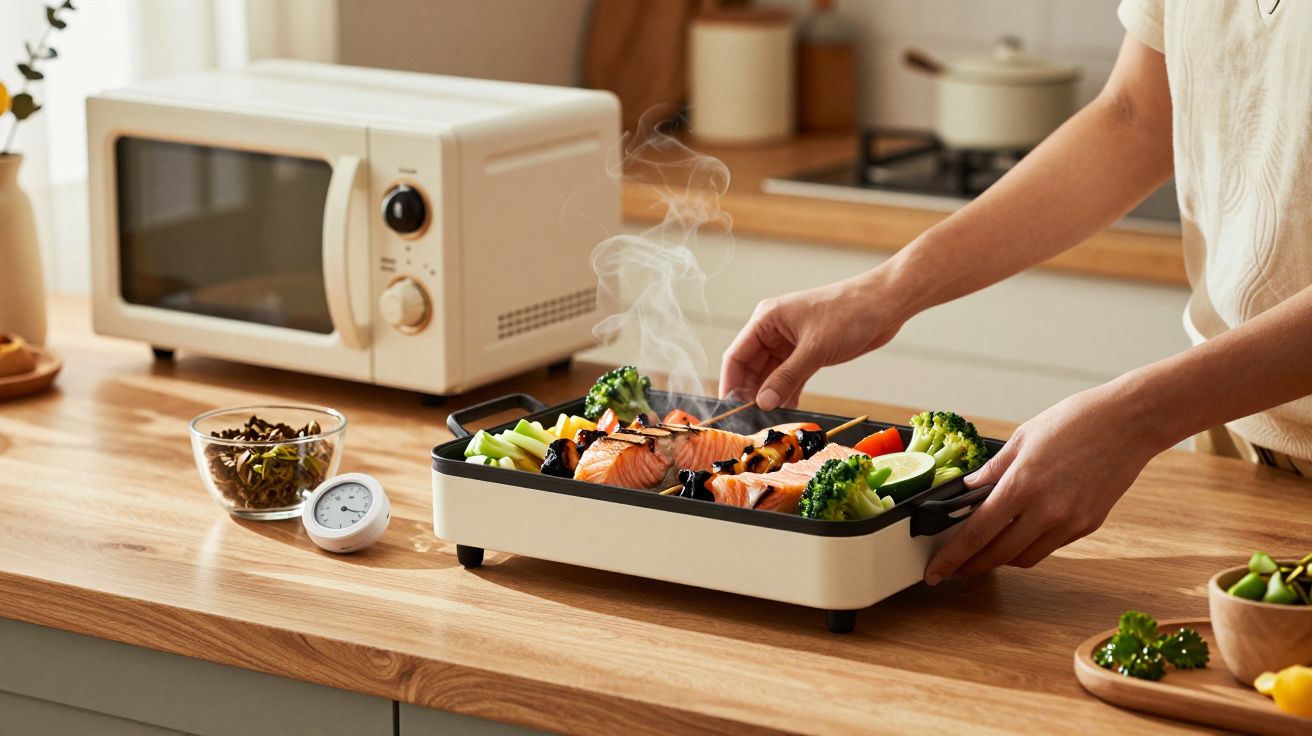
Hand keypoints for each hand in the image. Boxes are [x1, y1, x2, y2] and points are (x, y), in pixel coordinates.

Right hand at [720, 273, 905, 409]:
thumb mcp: (815, 349)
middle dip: (751, 392)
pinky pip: (788, 375)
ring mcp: (790, 342)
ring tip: (772, 417)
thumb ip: (787, 377)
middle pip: (750, 367)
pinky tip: (789, 407)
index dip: (730, 383)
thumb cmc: (850, 313)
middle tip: (754, 419)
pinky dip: (787, 391)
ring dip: (770, 394)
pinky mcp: (807, 351)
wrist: (885, 304)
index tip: (730, 409)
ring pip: (769, 374)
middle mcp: (773, 330)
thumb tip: (763, 402)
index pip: (736, 355)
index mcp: (767, 320)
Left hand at [924, 385, 1164, 582]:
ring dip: (1002, 559)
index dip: (952, 557)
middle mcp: (1046, 511)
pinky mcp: (1089, 524)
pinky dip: (1031, 545)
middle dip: (973, 565)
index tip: (935, 571)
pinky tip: (1022, 533)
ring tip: (986, 551)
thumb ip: (992, 469)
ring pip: (1026, 558)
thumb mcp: (1023, 438)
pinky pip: (1052, 546)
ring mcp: (1071, 522)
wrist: (1129, 422)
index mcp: (1022, 485)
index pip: (976, 533)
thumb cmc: (1075, 421)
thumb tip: (969, 489)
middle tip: (955, 568)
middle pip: (999, 554)